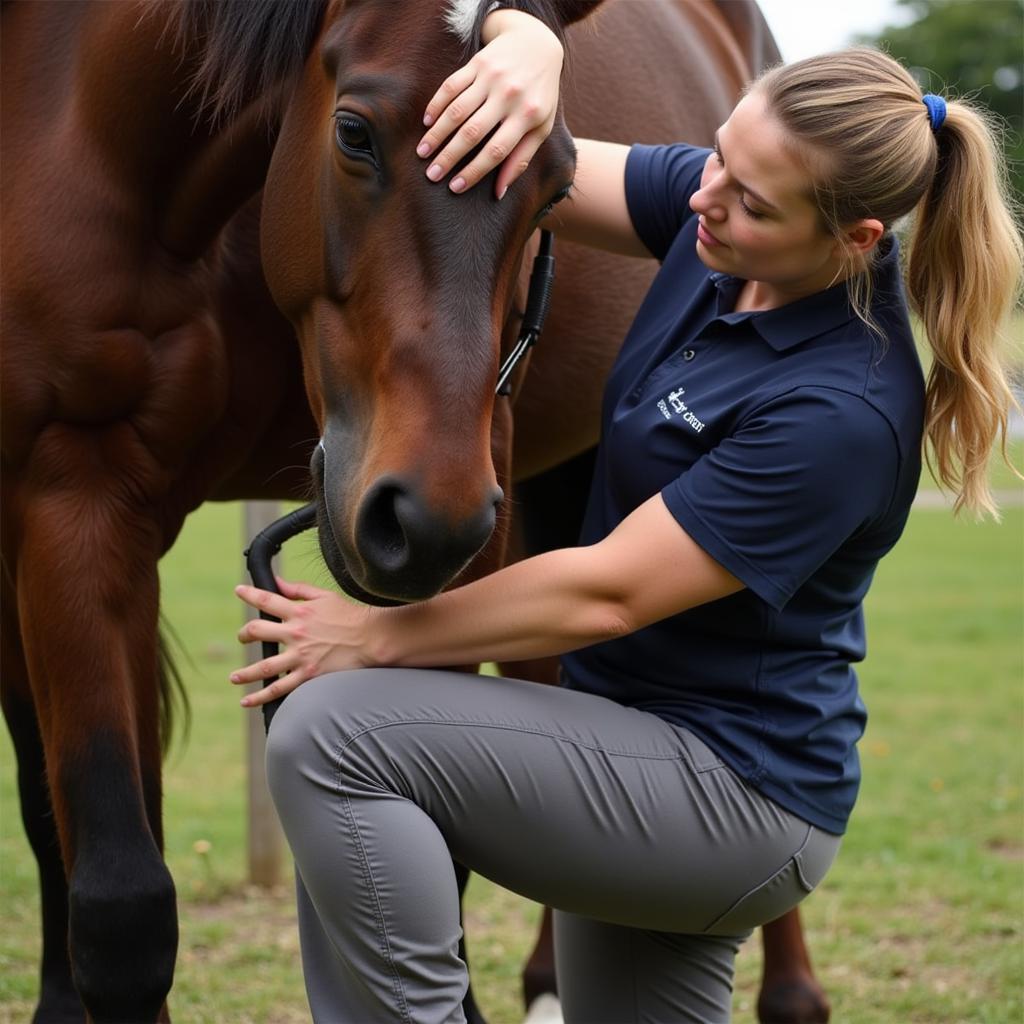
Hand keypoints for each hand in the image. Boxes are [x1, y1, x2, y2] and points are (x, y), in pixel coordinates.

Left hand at [231, 577, 371, 707]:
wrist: (371, 638)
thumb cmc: (350, 616)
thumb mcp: (325, 596)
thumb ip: (298, 589)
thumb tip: (277, 582)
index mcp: (299, 610)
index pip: (266, 600)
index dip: (249, 594)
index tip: (239, 590)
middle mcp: (296, 632)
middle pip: (257, 631)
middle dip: (244, 634)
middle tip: (242, 638)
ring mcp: (300, 656)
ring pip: (263, 666)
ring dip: (244, 673)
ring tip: (234, 678)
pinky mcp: (308, 675)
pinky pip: (280, 688)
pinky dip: (261, 696)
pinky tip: (248, 700)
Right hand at [417, 9, 563, 197]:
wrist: (536, 44)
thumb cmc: (539, 95)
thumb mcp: (540, 127)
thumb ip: (521, 159)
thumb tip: (500, 192)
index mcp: (527, 115)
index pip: (496, 151)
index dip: (474, 171)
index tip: (456, 187)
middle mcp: (508, 95)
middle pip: (472, 132)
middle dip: (449, 156)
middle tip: (432, 175)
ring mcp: (491, 77)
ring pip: (457, 110)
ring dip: (437, 133)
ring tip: (423, 153)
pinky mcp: (477, 63)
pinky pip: (451, 86)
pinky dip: (437, 105)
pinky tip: (427, 123)